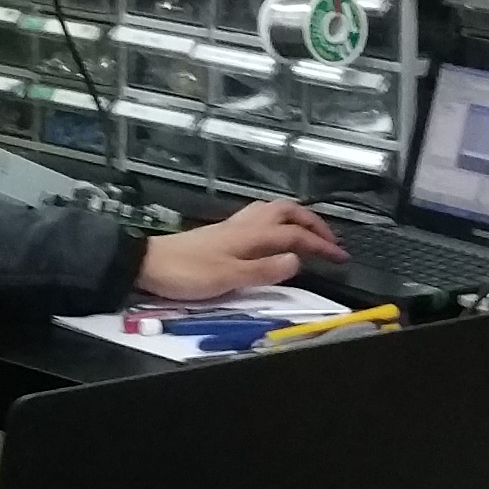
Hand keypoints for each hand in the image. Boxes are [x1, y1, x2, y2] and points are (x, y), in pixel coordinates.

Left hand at [142, 197, 346, 301]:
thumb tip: (297, 259)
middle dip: (314, 223)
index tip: (341, 257)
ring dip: (297, 217)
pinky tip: (274, 233)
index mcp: (251, 235)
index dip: (321, 245)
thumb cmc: (186, 273)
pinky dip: (278, 219)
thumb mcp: (229, 278)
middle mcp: (245, 224)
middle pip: (288, 212)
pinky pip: (261, 216)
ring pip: (274, 209)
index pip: (295, 234)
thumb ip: (265, 270)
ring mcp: (233, 224)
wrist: (148, 264)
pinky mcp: (222, 230)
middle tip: (331, 241)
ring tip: (310, 233)